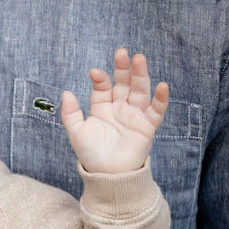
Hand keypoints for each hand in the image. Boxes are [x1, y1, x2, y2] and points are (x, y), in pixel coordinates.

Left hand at [61, 48, 168, 172]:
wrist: (106, 175)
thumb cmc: (90, 154)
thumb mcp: (76, 132)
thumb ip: (70, 113)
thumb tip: (66, 92)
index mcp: (101, 107)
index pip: (103, 87)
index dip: (100, 79)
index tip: (95, 72)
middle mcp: (119, 108)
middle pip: (123, 84)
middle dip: (123, 69)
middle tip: (121, 53)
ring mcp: (134, 116)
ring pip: (139, 91)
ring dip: (140, 76)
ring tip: (139, 59)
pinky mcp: (147, 126)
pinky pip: (156, 111)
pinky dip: (160, 99)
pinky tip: (162, 86)